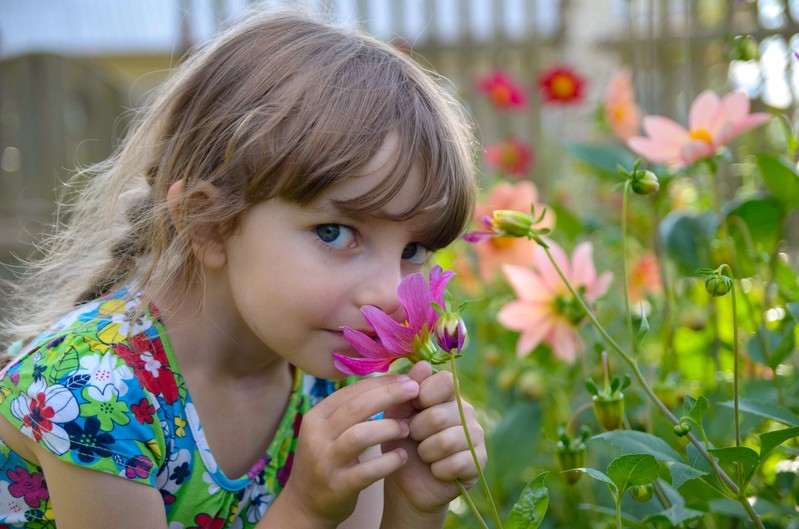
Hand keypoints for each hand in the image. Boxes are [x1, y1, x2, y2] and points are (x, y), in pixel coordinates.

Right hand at [277, 375, 419, 526]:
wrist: (305, 504)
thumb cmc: (328, 458)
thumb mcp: (332, 430)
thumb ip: (356, 408)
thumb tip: (392, 380)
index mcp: (316, 416)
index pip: (351, 390)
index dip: (382, 382)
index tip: (407, 379)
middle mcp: (317, 436)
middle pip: (356, 408)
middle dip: (389, 395)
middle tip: (415, 391)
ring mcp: (325, 462)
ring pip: (359, 435)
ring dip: (388, 428)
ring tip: (407, 428)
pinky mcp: (338, 486)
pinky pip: (367, 471)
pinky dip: (388, 462)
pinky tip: (402, 456)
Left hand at [381, 362, 486, 519]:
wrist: (406, 481)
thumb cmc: (400, 440)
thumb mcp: (395, 413)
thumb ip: (406, 389)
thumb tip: (423, 364)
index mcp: (448, 394)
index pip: (446, 380)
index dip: (424, 395)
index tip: (412, 408)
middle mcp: (467, 411)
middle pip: (439, 415)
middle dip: (417, 431)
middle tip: (414, 437)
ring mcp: (476, 436)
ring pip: (446, 441)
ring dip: (425, 452)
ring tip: (423, 454)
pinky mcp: (478, 462)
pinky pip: (456, 463)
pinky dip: (437, 469)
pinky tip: (435, 470)